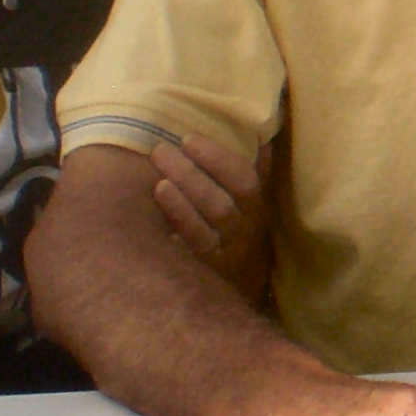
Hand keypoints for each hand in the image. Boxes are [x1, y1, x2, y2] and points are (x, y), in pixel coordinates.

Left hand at [150, 132, 272, 298]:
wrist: (245, 281)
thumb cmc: (243, 226)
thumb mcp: (254, 199)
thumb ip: (258, 166)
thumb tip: (261, 134)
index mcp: (256, 207)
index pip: (243, 179)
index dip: (217, 158)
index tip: (188, 139)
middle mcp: (243, 232)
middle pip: (220, 205)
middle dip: (190, 176)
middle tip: (160, 151)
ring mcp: (223, 256)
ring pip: (204, 232)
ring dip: (180, 207)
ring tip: (157, 185)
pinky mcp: (203, 275)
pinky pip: (188, 260)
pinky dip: (174, 244)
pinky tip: (153, 228)